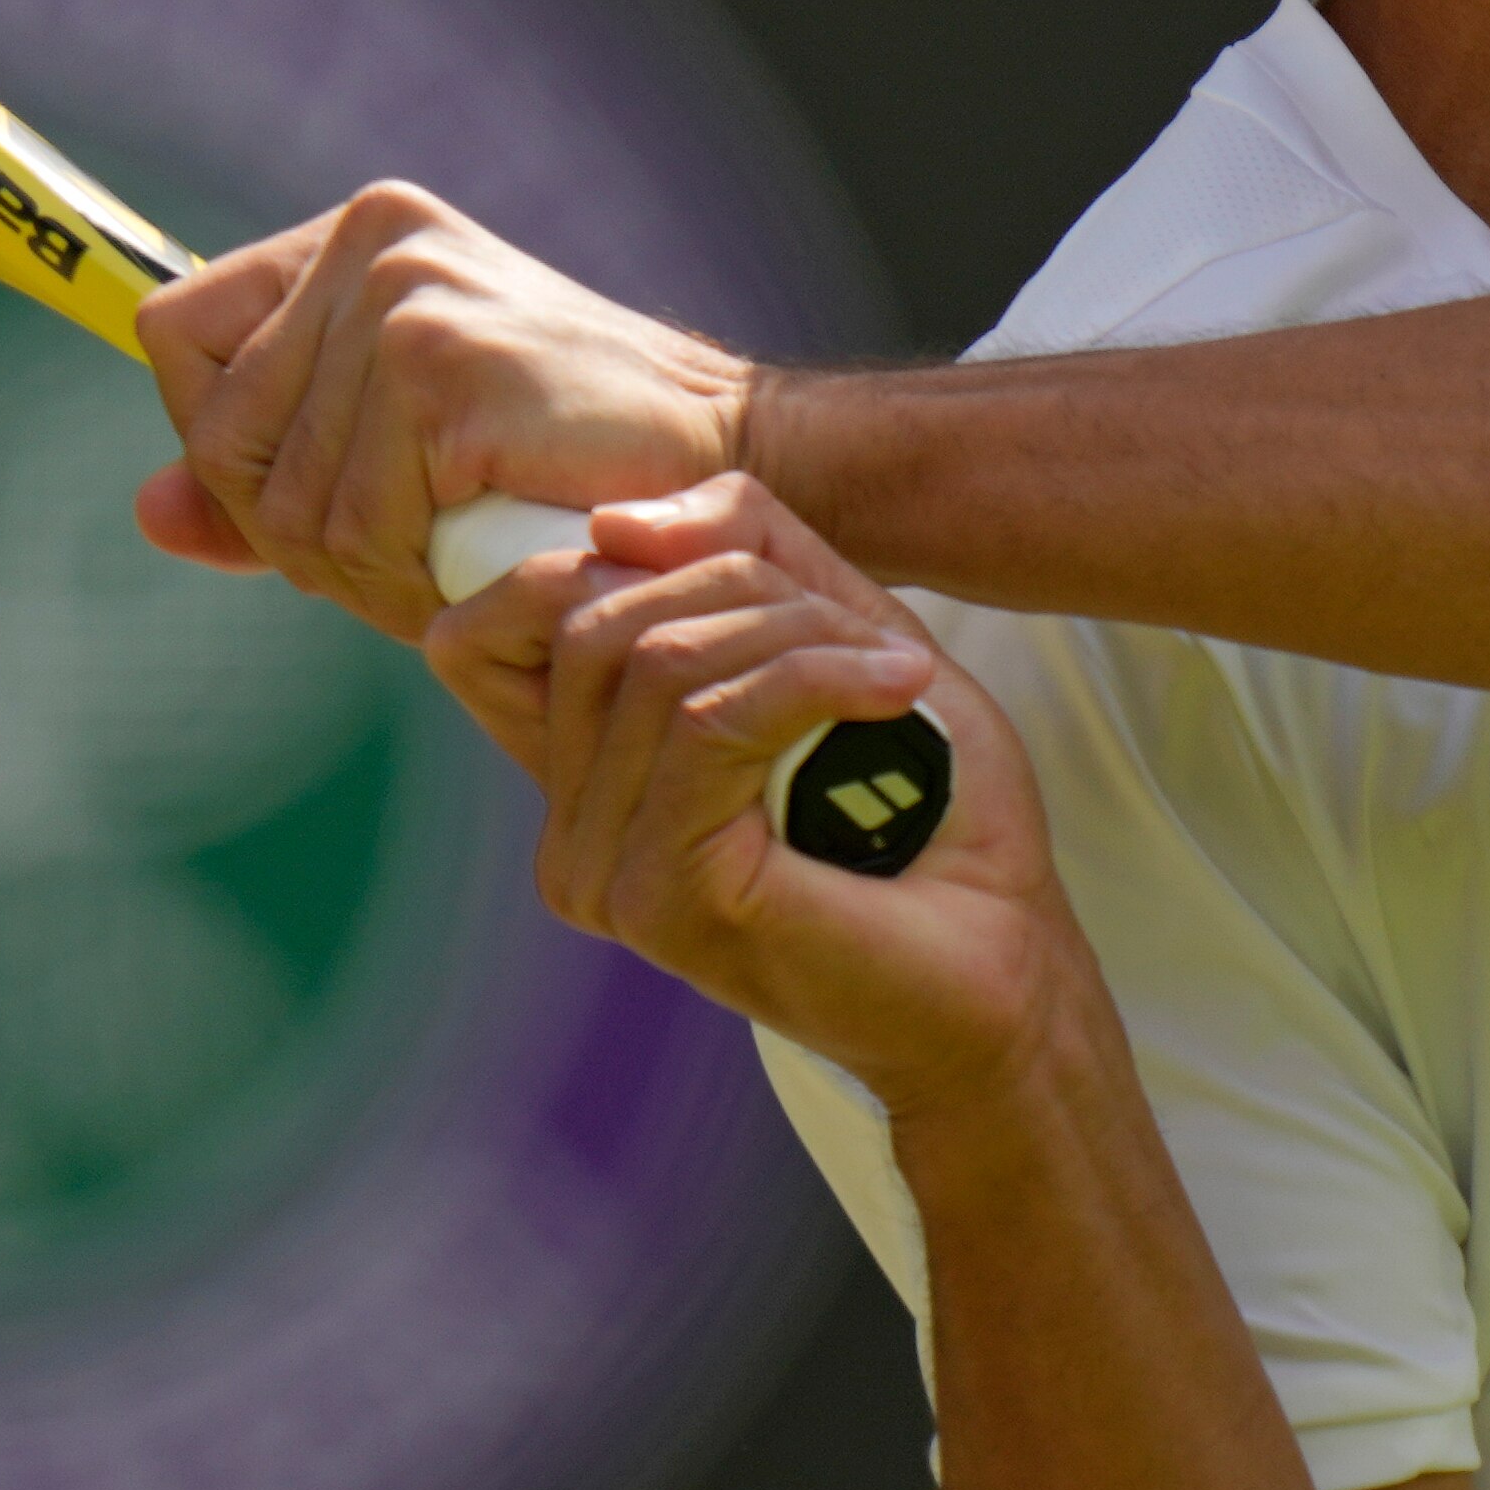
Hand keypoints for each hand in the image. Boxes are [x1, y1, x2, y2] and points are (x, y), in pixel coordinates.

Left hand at [132, 183, 760, 642]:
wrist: (722, 464)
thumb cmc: (562, 464)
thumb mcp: (396, 454)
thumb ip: (268, 477)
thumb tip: (147, 512)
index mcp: (355, 237)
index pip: (176, 334)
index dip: (220, 440)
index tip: (309, 490)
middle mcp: (371, 245)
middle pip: (219, 433)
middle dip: (292, 532)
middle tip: (397, 556)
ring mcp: (404, 300)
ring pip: (283, 498)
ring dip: (358, 573)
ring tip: (447, 564)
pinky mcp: (440, 368)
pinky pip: (353, 526)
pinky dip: (406, 582)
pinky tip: (475, 566)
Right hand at [422, 472, 1081, 1116]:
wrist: (1008, 969)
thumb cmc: (932, 814)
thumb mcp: (834, 634)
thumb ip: (742, 552)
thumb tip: (613, 520)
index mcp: (586, 780)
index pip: (481, 629)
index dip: (590, 559)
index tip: (746, 573)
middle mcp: (571, 835)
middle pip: (591, 616)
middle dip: (740, 583)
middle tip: (862, 635)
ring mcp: (604, 874)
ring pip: (655, 658)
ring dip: (798, 632)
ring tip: (895, 671)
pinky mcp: (662, 893)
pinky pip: (708, 719)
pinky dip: (816, 675)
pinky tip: (897, 687)